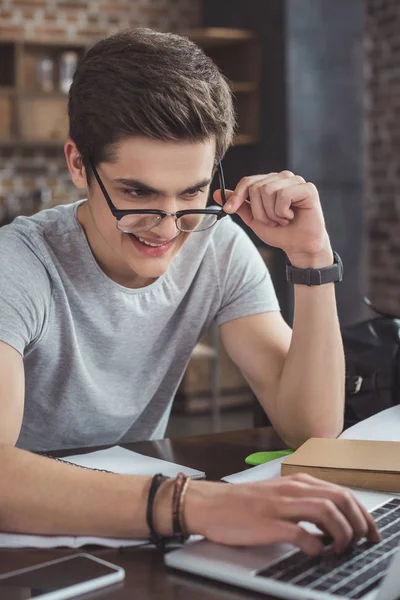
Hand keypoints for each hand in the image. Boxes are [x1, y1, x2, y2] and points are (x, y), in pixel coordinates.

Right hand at [184, 473, 380, 555]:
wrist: (210, 504)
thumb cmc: (243, 503)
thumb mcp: (279, 494)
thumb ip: (304, 502)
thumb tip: (333, 522)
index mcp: (297, 482)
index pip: (342, 492)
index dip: (362, 513)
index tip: (371, 531)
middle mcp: (293, 489)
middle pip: (340, 500)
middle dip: (359, 523)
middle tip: (363, 542)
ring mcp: (281, 505)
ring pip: (327, 513)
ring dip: (342, 534)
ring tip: (340, 549)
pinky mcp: (269, 524)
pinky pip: (302, 534)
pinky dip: (316, 546)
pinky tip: (315, 553)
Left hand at [214, 171, 332, 267]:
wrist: (299, 247)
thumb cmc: (280, 232)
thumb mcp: (254, 219)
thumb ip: (239, 205)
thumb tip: (217, 193)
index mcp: (270, 182)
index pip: (247, 181)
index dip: (237, 196)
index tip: (228, 210)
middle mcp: (283, 178)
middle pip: (256, 187)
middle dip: (260, 211)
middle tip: (272, 221)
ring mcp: (296, 181)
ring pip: (268, 191)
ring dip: (272, 213)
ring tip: (282, 220)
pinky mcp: (308, 189)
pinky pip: (283, 195)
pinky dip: (283, 212)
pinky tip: (291, 217)